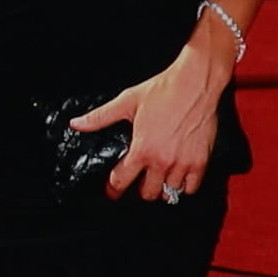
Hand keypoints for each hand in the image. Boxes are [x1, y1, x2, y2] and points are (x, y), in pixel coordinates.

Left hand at [69, 49, 223, 202]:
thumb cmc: (164, 90)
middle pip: (148, 193)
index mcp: (142, 149)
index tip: (112, 189)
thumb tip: (77, 123)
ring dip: (163, 187)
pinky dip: (184, 185)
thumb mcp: (127, 101)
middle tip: (140, 179)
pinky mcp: (200, 161)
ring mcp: (182, 163)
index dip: (114, 188)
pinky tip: (178, 175)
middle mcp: (162, 161)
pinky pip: (191, 188)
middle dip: (141, 188)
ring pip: (169, 193)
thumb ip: (100, 117)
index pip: (121, 181)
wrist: (195, 83)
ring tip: (159, 177)